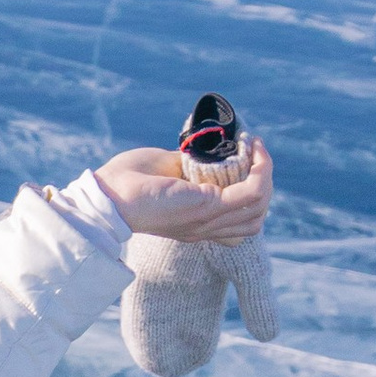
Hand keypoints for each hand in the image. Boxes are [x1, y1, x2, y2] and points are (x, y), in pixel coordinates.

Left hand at [96, 138, 272, 242]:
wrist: (109, 195)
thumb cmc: (130, 180)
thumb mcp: (168, 171)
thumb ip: (190, 167)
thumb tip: (205, 151)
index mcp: (196, 224)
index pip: (239, 226)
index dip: (251, 195)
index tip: (246, 162)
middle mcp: (205, 228)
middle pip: (255, 217)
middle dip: (264, 182)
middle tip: (254, 152)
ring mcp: (209, 220)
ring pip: (259, 205)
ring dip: (266, 173)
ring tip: (256, 148)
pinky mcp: (208, 207)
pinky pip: (253, 192)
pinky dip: (261, 168)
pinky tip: (254, 148)